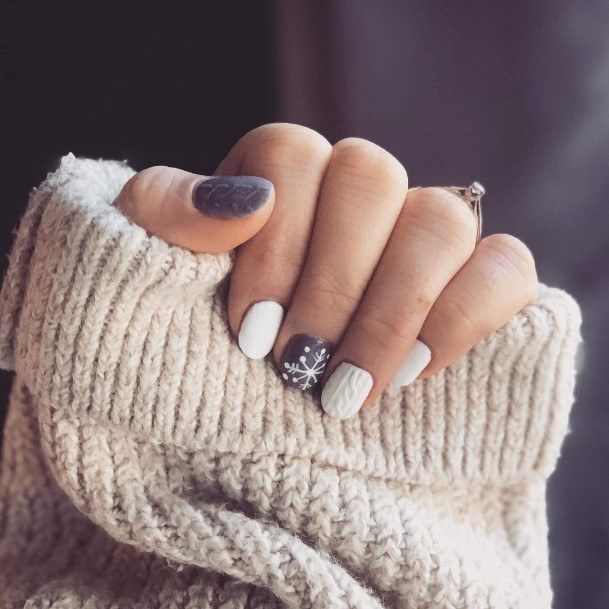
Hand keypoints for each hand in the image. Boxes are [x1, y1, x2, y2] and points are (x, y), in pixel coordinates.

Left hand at [115, 123, 536, 418]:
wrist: (248, 389)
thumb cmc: (196, 322)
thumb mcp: (154, 264)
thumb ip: (169, 213)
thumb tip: (245, 201)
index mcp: (284, 171)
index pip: (293, 153)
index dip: (276, 244)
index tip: (252, 332)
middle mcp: (358, 190)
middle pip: (372, 178)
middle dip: (333, 287)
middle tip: (297, 369)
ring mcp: (420, 231)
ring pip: (442, 221)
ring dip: (392, 313)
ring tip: (346, 391)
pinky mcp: (473, 280)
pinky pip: (505, 268)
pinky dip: (464, 318)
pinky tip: (413, 372)